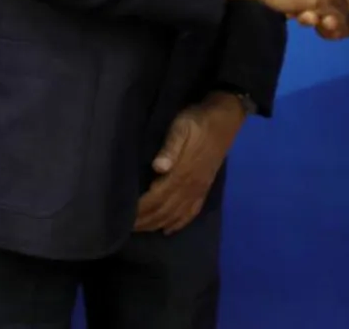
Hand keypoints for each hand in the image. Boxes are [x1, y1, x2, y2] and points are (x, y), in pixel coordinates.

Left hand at [133, 92, 244, 234]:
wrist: (225, 119)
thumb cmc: (198, 122)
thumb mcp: (181, 128)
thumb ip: (170, 148)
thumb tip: (158, 167)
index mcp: (182, 173)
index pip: (156, 198)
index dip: (140, 210)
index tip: (123, 216)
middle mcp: (190, 186)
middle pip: (164, 210)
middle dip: (145, 221)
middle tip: (125, 227)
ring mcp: (199, 188)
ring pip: (176, 214)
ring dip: (158, 224)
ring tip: (142, 229)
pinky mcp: (205, 187)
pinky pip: (192, 211)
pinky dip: (179, 223)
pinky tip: (169, 229)